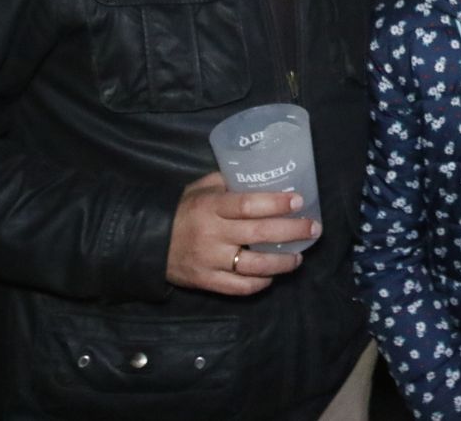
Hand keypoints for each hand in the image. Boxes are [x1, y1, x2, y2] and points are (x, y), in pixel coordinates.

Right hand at [165, 171, 317, 295]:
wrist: (148, 241)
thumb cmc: (182, 210)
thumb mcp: (200, 188)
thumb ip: (228, 182)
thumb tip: (261, 173)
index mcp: (211, 207)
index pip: (247, 205)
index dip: (275, 204)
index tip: (298, 201)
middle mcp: (212, 235)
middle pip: (258, 235)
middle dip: (291, 232)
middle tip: (313, 228)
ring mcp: (210, 261)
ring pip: (253, 266)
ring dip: (282, 262)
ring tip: (299, 257)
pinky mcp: (206, 281)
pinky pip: (239, 287)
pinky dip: (259, 283)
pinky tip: (272, 276)